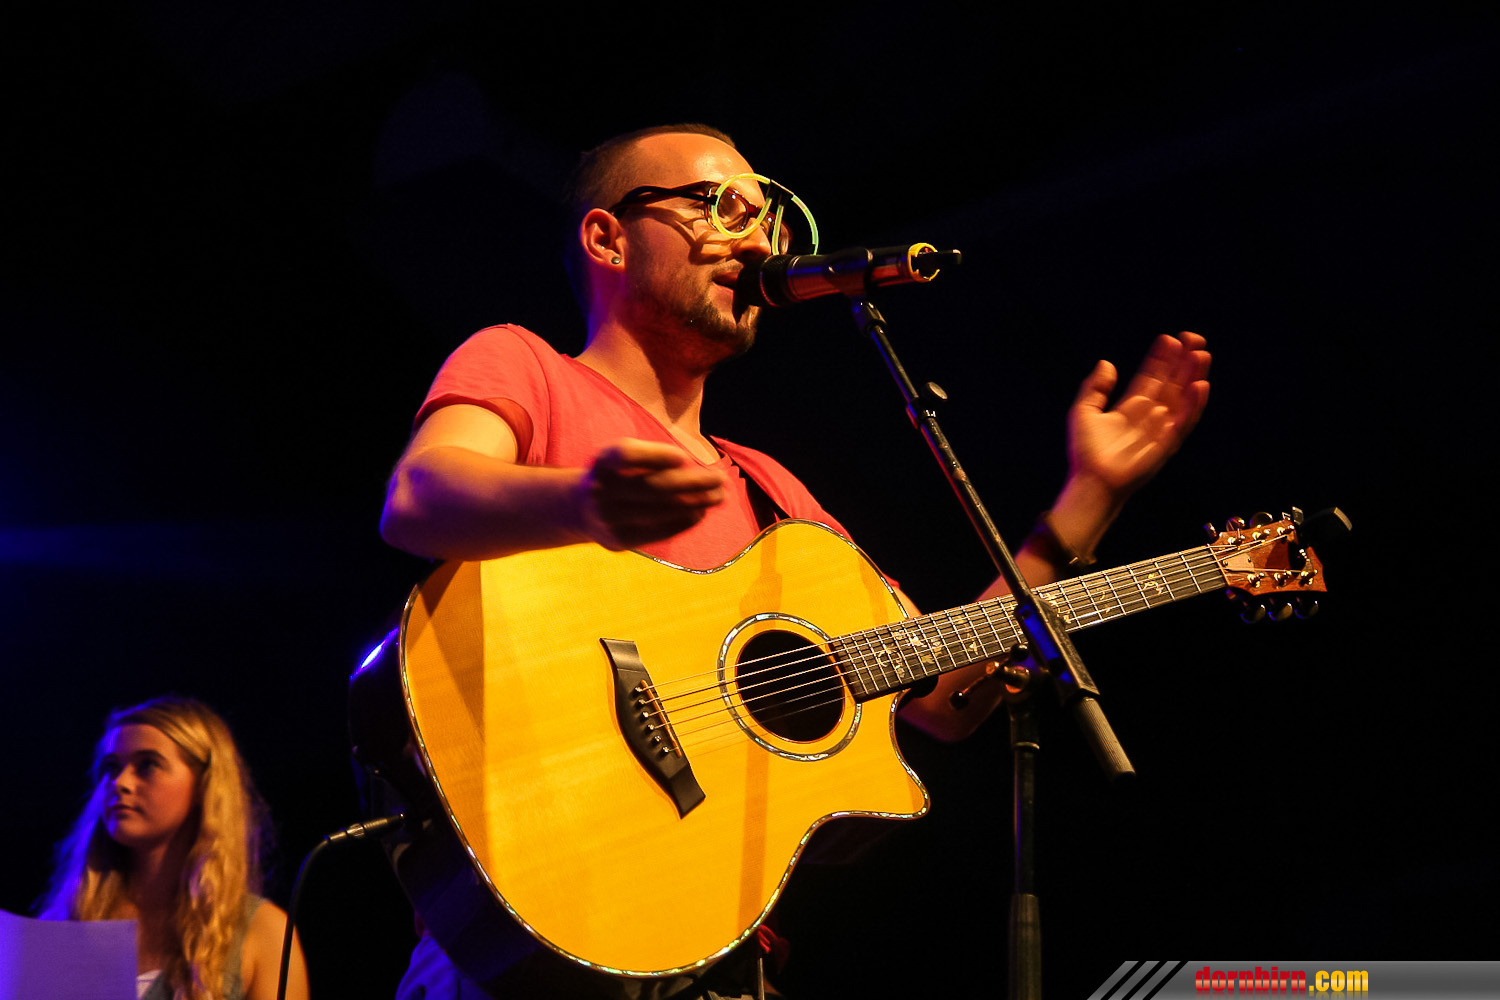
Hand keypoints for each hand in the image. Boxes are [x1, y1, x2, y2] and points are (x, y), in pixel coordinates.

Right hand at [575, 438, 725, 549]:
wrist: (580, 510)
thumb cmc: (616, 476)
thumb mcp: (622, 458)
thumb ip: (651, 458)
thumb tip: (695, 467)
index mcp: (603, 463)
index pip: (626, 455)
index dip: (655, 455)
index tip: (682, 457)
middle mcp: (601, 490)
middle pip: (653, 486)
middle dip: (693, 482)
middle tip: (720, 479)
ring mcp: (609, 518)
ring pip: (660, 510)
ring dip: (696, 503)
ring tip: (717, 497)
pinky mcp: (620, 540)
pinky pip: (659, 531)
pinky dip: (684, 521)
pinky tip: (699, 513)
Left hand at [1068, 331, 1210, 498]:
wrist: (1090, 482)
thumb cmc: (1086, 453)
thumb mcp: (1084, 412)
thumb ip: (1095, 387)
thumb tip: (1107, 363)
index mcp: (1131, 408)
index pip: (1151, 378)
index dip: (1161, 359)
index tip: (1170, 339)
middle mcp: (1149, 417)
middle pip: (1171, 384)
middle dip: (1183, 362)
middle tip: (1194, 338)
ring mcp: (1160, 430)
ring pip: (1182, 399)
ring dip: (1192, 377)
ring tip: (1201, 354)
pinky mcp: (1167, 445)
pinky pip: (1184, 422)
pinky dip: (1193, 405)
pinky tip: (1200, 385)